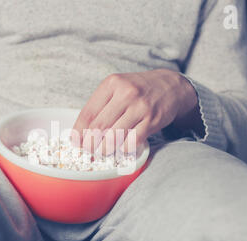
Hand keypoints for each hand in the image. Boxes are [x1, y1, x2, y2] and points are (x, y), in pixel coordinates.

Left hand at [72, 69, 200, 154]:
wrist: (170, 87)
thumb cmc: (139, 90)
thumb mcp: (117, 88)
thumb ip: (100, 105)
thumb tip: (81, 132)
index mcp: (112, 84)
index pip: (88, 112)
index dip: (79, 131)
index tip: (75, 141)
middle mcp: (126, 94)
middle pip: (99, 127)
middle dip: (90, 143)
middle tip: (89, 149)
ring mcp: (140, 107)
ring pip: (114, 137)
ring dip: (105, 148)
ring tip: (104, 150)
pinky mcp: (152, 120)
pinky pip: (131, 142)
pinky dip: (124, 148)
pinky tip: (122, 146)